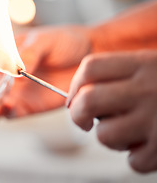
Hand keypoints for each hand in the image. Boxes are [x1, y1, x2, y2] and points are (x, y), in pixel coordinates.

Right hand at [0, 25, 90, 126]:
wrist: (89, 56)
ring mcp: (13, 91)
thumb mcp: (45, 41)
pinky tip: (3, 112)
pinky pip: (10, 113)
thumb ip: (28, 54)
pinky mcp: (27, 106)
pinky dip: (4, 114)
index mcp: (1, 53)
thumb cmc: (63, 41)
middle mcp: (2, 74)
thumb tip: (14, 69)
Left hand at [67, 50, 156, 172]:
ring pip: (106, 135)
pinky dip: (138, 157)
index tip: (75, 98)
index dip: (75, 85)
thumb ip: (121, 74)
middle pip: (88, 100)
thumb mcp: (152, 66)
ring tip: (126, 133)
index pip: (90, 68)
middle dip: (77, 114)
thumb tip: (78, 94)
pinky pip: (134, 161)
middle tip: (84, 121)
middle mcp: (148, 89)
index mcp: (142, 63)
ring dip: (110, 138)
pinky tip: (151, 146)